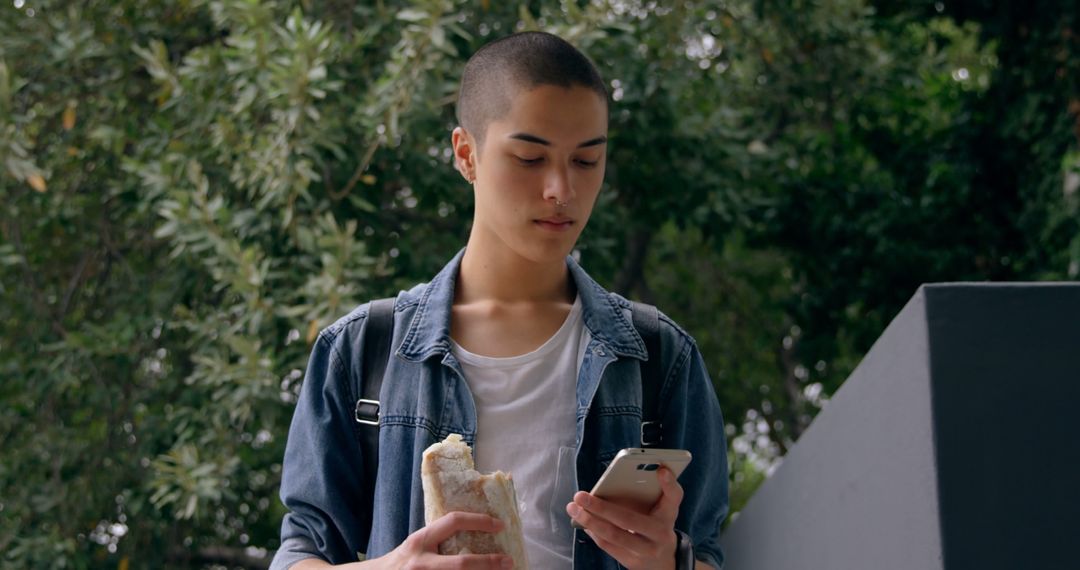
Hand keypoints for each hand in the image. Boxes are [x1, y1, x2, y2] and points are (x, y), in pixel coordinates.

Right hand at [381, 512, 513, 568]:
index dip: (479, 521)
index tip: (500, 524)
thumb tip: (474, 532)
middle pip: (462, 564)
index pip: (453, 522)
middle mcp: (421, 563)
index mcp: (420, 541)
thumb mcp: (417, 545)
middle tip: (509, 561)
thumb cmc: (401, 561)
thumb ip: (438, 539)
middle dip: (489, 563)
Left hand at [565, 466, 683, 569]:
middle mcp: (661, 533)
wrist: (665, 561)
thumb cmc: (657, 525)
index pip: (674, 497)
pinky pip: (609, 546)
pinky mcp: (634, 562)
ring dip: (590, 521)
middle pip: (629, 519)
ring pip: (614, 535)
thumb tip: (614, 481)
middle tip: (580, 495)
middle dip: (601, 507)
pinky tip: (583, 522)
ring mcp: (647, 550)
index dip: (669, 483)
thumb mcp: (660, 509)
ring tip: (574, 508)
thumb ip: (648, 493)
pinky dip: (594, 532)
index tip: (661, 469)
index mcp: (669, 513)